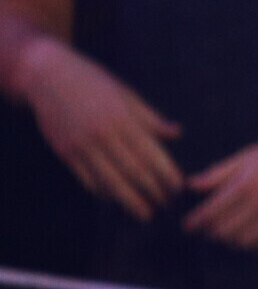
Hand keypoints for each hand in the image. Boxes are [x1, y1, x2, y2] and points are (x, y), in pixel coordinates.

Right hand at [19, 39, 181, 219]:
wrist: (48, 77)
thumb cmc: (94, 82)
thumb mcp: (126, 94)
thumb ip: (150, 118)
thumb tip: (176, 133)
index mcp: (123, 118)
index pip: (150, 153)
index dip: (166, 173)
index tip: (178, 188)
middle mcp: (103, 134)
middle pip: (132, 171)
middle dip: (152, 191)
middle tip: (166, 205)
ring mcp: (81, 145)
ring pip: (109, 181)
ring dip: (128, 200)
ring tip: (144, 212)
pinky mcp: (64, 152)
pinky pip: (86, 178)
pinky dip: (102, 192)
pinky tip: (114, 199)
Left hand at [182, 115, 257, 254]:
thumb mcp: (253, 154)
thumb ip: (220, 172)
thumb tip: (191, 185)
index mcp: (250, 182)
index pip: (212, 211)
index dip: (196, 221)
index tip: (189, 225)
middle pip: (225, 232)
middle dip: (213, 232)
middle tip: (211, 229)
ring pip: (245, 243)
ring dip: (233, 240)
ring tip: (233, 231)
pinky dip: (257, 245)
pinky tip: (256, 234)